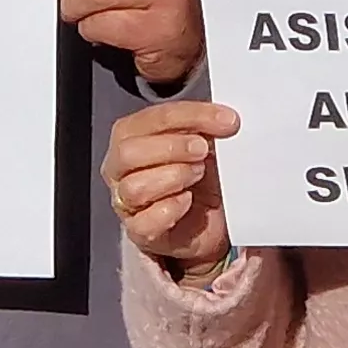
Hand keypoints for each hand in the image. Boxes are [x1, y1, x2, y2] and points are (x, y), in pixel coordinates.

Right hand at [105, 100, 240, 270]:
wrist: (209, 223)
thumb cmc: (199, 179)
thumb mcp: (204, 146)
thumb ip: (205, 129)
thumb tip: (223, 119)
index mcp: (131, 137)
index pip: (152, 119)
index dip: (191, 115)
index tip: (225, 120)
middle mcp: (121, 168)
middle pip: (129, 152)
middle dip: (173, 147)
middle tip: (204, 150)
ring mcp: (126, 202)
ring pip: (134, 187)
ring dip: (174, 176)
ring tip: (198, 175)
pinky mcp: (139, 231)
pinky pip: (145, 222)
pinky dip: (170, 209)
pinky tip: (188, 201)